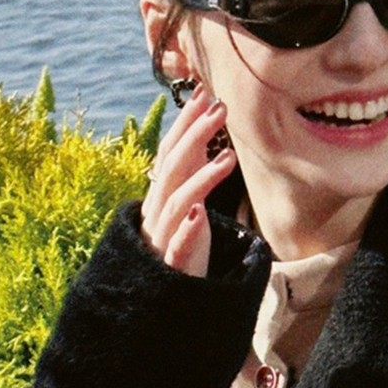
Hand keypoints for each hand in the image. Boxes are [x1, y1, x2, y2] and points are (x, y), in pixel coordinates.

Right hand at [140, 84, 236, 276]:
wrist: (163, 294)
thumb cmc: (179, 239)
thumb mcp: (187, 197)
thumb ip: (193, 165)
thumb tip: (204, 126)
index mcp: (162, 192)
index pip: (171, 149)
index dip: (186, 122)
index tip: (205, 93)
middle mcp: (158, 209)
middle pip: (172, 166)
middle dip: (194, 135)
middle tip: (220, 109)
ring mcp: (163, 235)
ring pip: (177, 201)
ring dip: (201, 178)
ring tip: (228, 158)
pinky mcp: (172, 263)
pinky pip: (176, 245)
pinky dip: (185, 229)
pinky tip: (199, 215)